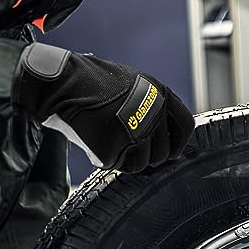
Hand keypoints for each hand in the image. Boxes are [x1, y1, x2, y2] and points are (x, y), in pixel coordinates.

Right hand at [12, 43, 194, 172]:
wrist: (63, 82)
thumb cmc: (93, 82)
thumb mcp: (134, 84)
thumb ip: (151, 107)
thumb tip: (162, 135)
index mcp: (161, 94)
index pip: (185, 127)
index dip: (178, 143)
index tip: (169, 152)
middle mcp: (153, 115)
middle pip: (162, 153)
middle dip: (146, 156)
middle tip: (126, 147)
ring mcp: (134, 133)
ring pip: (141, 165)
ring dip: (125, 159)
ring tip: (106, 139)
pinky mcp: (113, 149)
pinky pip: (115, 166)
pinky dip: (104, 159)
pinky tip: (93, 141)